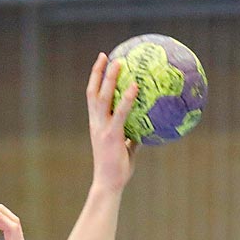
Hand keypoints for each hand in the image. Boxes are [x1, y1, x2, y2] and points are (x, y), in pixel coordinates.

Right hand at [86, 53, 138, 191]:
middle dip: (98, 72)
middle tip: (106, 55)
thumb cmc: (117, 169)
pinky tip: (135, 87)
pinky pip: (120, 113)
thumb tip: (146, 129)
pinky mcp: (112, 135)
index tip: (101, 64)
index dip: (95, 79)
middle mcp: (96, 123)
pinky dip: (126, 98)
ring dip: (110, 79)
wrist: (108, 184)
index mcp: (96, 125)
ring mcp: (102, 128)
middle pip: (94, 92)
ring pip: (103, 97)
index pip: (92, 97)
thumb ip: (133, 136)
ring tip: (119, 62)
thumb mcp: (126, 149)